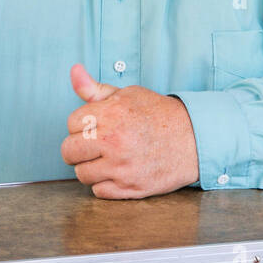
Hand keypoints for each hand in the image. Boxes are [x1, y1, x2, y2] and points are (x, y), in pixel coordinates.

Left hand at [60, 63, 199, 198]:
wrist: (193, 138)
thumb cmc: (158, 115)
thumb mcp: (127, 94)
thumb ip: (95, 88)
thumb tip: (74, 71)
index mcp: (110, 114)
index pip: (70, 124)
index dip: (81, 125)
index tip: (94, 126)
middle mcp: (113, 141)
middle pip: (69, 151)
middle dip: (78, 148)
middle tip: (94, 145)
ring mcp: (121, 167)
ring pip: (81, 174)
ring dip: (91, 167)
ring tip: (107, 159)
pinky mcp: (130, 188)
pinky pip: (98, 191)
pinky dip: (105, 184)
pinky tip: (117, 172)